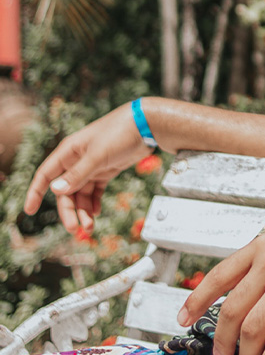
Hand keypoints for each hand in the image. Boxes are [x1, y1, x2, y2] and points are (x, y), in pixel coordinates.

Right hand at [24, 103, 151, 234]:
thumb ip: (77, 174)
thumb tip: (56, 190)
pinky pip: (95, 189)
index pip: (45, 175)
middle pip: (65, 190)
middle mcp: (77, 160)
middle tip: (74, 229)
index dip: (36, 193)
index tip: (29, 210)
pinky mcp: (106, 169)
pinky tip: (96, 213)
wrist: (145, 125)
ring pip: (81, 192)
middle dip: (69, 211)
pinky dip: (94, 202)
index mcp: (68, 152)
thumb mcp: (97, 156)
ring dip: (84, 210)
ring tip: (90, 226)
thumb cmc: (119, 133)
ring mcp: (92, 166)